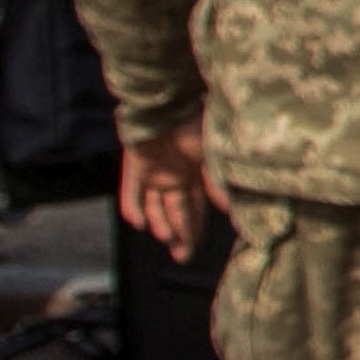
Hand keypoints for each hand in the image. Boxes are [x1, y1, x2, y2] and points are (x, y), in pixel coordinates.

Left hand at [119, 114, 224, 263]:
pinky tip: (138, 224)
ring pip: (155, 205)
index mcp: (196, 171)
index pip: (197, 206)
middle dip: (181, 235)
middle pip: (177, 211)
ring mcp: (154, 171)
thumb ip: (217, 181)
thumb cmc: (195, 121)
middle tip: (182, 258)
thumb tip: (227, 208)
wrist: (167, 101)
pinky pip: (131, 191)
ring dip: (160, 224)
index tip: (199, 248)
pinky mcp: (135, 165)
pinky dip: (134, 207)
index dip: (197, 227)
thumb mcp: (213, 154)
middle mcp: (175, 174)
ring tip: (167, 240)